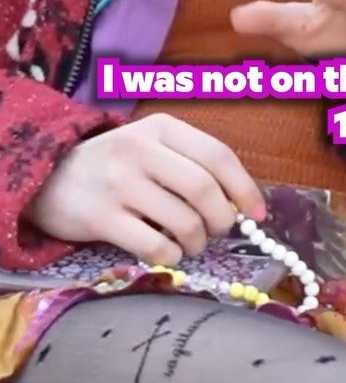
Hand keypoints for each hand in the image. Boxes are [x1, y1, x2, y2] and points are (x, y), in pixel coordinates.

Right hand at [23, 114, 265, 264]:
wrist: (49, 177)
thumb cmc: (116, 164)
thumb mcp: (152, 146)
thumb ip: (192, 164)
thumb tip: (241, 203)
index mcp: (161, 127)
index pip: (218, 155)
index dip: (245, 187)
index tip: (258, 214)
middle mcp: (141, 149)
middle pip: (204, 189)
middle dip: (222, 219)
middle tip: (218, 231)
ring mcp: (119, 183)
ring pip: (183, 221)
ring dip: (197, 241)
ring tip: (190, 242)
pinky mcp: (101, 217)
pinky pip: (154, 245)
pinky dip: (170, 255)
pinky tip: (166, 251)